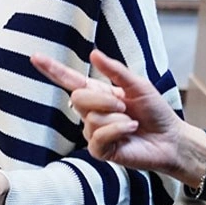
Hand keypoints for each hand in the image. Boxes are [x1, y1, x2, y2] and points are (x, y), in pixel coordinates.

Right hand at [31, 50, 192, 180]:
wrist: (171, 138)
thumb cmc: (155, 112)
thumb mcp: (138, 85)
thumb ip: (115, 71)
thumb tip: (93, 54)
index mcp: (97, 94)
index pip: (69, 80)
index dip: (51, 69)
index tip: (34, 56)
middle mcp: (91, 113)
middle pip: (77, 98)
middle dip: (103, 100)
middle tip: (124, 106)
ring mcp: (93, 132)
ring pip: (91, 118)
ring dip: (117, 118)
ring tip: (132, 123)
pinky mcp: (99, 150)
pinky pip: (99, 136)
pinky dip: (118, 130)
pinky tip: (131, 131)